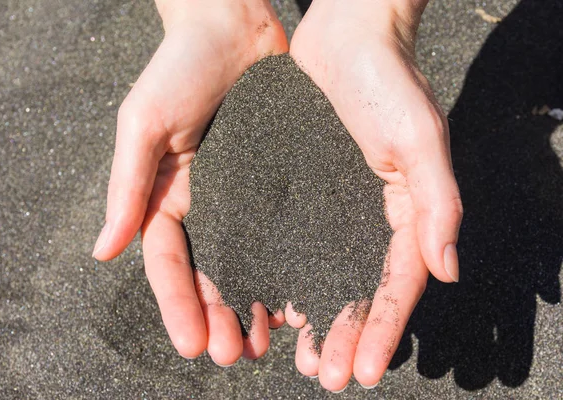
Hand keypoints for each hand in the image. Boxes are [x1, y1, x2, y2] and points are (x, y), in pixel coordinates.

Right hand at [93, 0, 287, 364]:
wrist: (235, 27)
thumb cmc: (180, 66)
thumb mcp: (144, 121)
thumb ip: (127, 184)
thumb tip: (104, 250)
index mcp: (166, 197)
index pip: (168, 264)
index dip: (178, 306)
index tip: (194, 344)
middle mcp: (206, 205)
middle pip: (210, 275)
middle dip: (219, 318)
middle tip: (236, 354)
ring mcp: (244, 198)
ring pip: (249, 264)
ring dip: (254, 306)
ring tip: (267, 342)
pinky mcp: (279, 184)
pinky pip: (283, 233)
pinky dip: (289, 267)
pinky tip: (301, 296)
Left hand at [287, 0, 462, 390]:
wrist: (343, 36)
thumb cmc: (388, 80)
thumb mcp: (419, 136)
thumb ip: (438, 202)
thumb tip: (449, 270)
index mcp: (402, 211)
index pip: (396, 282)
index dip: (383, 328)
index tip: (363, 370)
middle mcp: (363, 217)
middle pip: (355, 288)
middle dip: (342, 336)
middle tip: (322, 375)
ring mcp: (328, 206)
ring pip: (319, 273)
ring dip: (308, 318)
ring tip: (291, 354)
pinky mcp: (295, 190)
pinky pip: (286, 240)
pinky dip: (278, 273)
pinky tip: (264, 302)